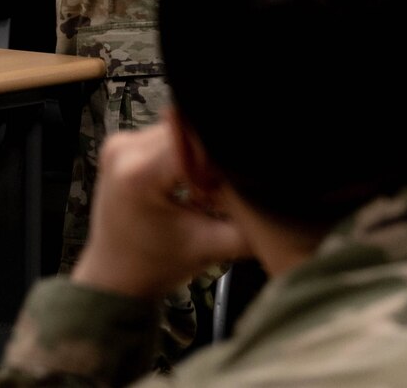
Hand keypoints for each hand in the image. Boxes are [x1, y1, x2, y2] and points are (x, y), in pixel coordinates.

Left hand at [71, 125, 248, 300]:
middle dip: (219, 155)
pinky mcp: (125, 143)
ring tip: (205, 188)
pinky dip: (190, 153)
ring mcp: (121, 142)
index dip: (230, 158)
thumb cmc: (157, 265)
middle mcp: (125, 149)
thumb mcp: (214, 246)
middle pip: (196, 130)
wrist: (114, 278)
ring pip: (187, 127)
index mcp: (139, 174)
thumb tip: (292, 200)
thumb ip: (254, 221)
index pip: (205, 141)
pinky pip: (173, 133)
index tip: (236, 185)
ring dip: (205, 152)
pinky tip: (191, 180)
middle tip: (222, 191)